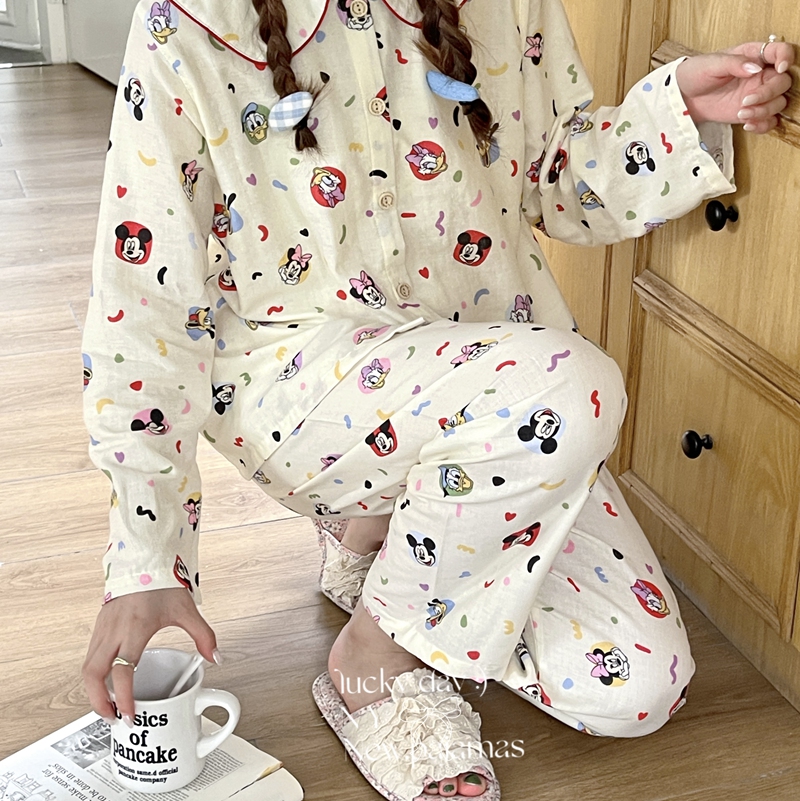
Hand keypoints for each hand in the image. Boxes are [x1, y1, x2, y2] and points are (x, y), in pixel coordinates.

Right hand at [82, 587, 217, 722]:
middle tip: (112, 717)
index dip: (125, 698)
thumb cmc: (163, 583)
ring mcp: (103, 628)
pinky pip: (90, 655)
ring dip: (94, 690)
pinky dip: (94, 674)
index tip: (129, 715)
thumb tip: (215, 658)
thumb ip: (203, 636)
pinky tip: (107, 682)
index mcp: (136, 629)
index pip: (123, 672)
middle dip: (100, 702)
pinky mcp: (99, 625)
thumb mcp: (187, 610)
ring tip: (109, 705)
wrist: (144, 560)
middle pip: (94, 675)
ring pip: (87, 667)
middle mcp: (114, 631)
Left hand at [676, 40, 794, 131]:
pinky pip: (768, 120)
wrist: (683, 98)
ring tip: (742, 113)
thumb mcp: (711, 64)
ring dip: (764, 111)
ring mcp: (757, 95)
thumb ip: (734, 64)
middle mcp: (760, 75)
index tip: (780, 68)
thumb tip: (754, 68)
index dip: (786, 57)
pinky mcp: (751, 112)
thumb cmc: (695, 74)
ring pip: (778, 102)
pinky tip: (748, 124)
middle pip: (783, 82)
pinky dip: (763, 124)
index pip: (780, 51)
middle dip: (769, 93)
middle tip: (747, 100)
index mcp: (754, 55)